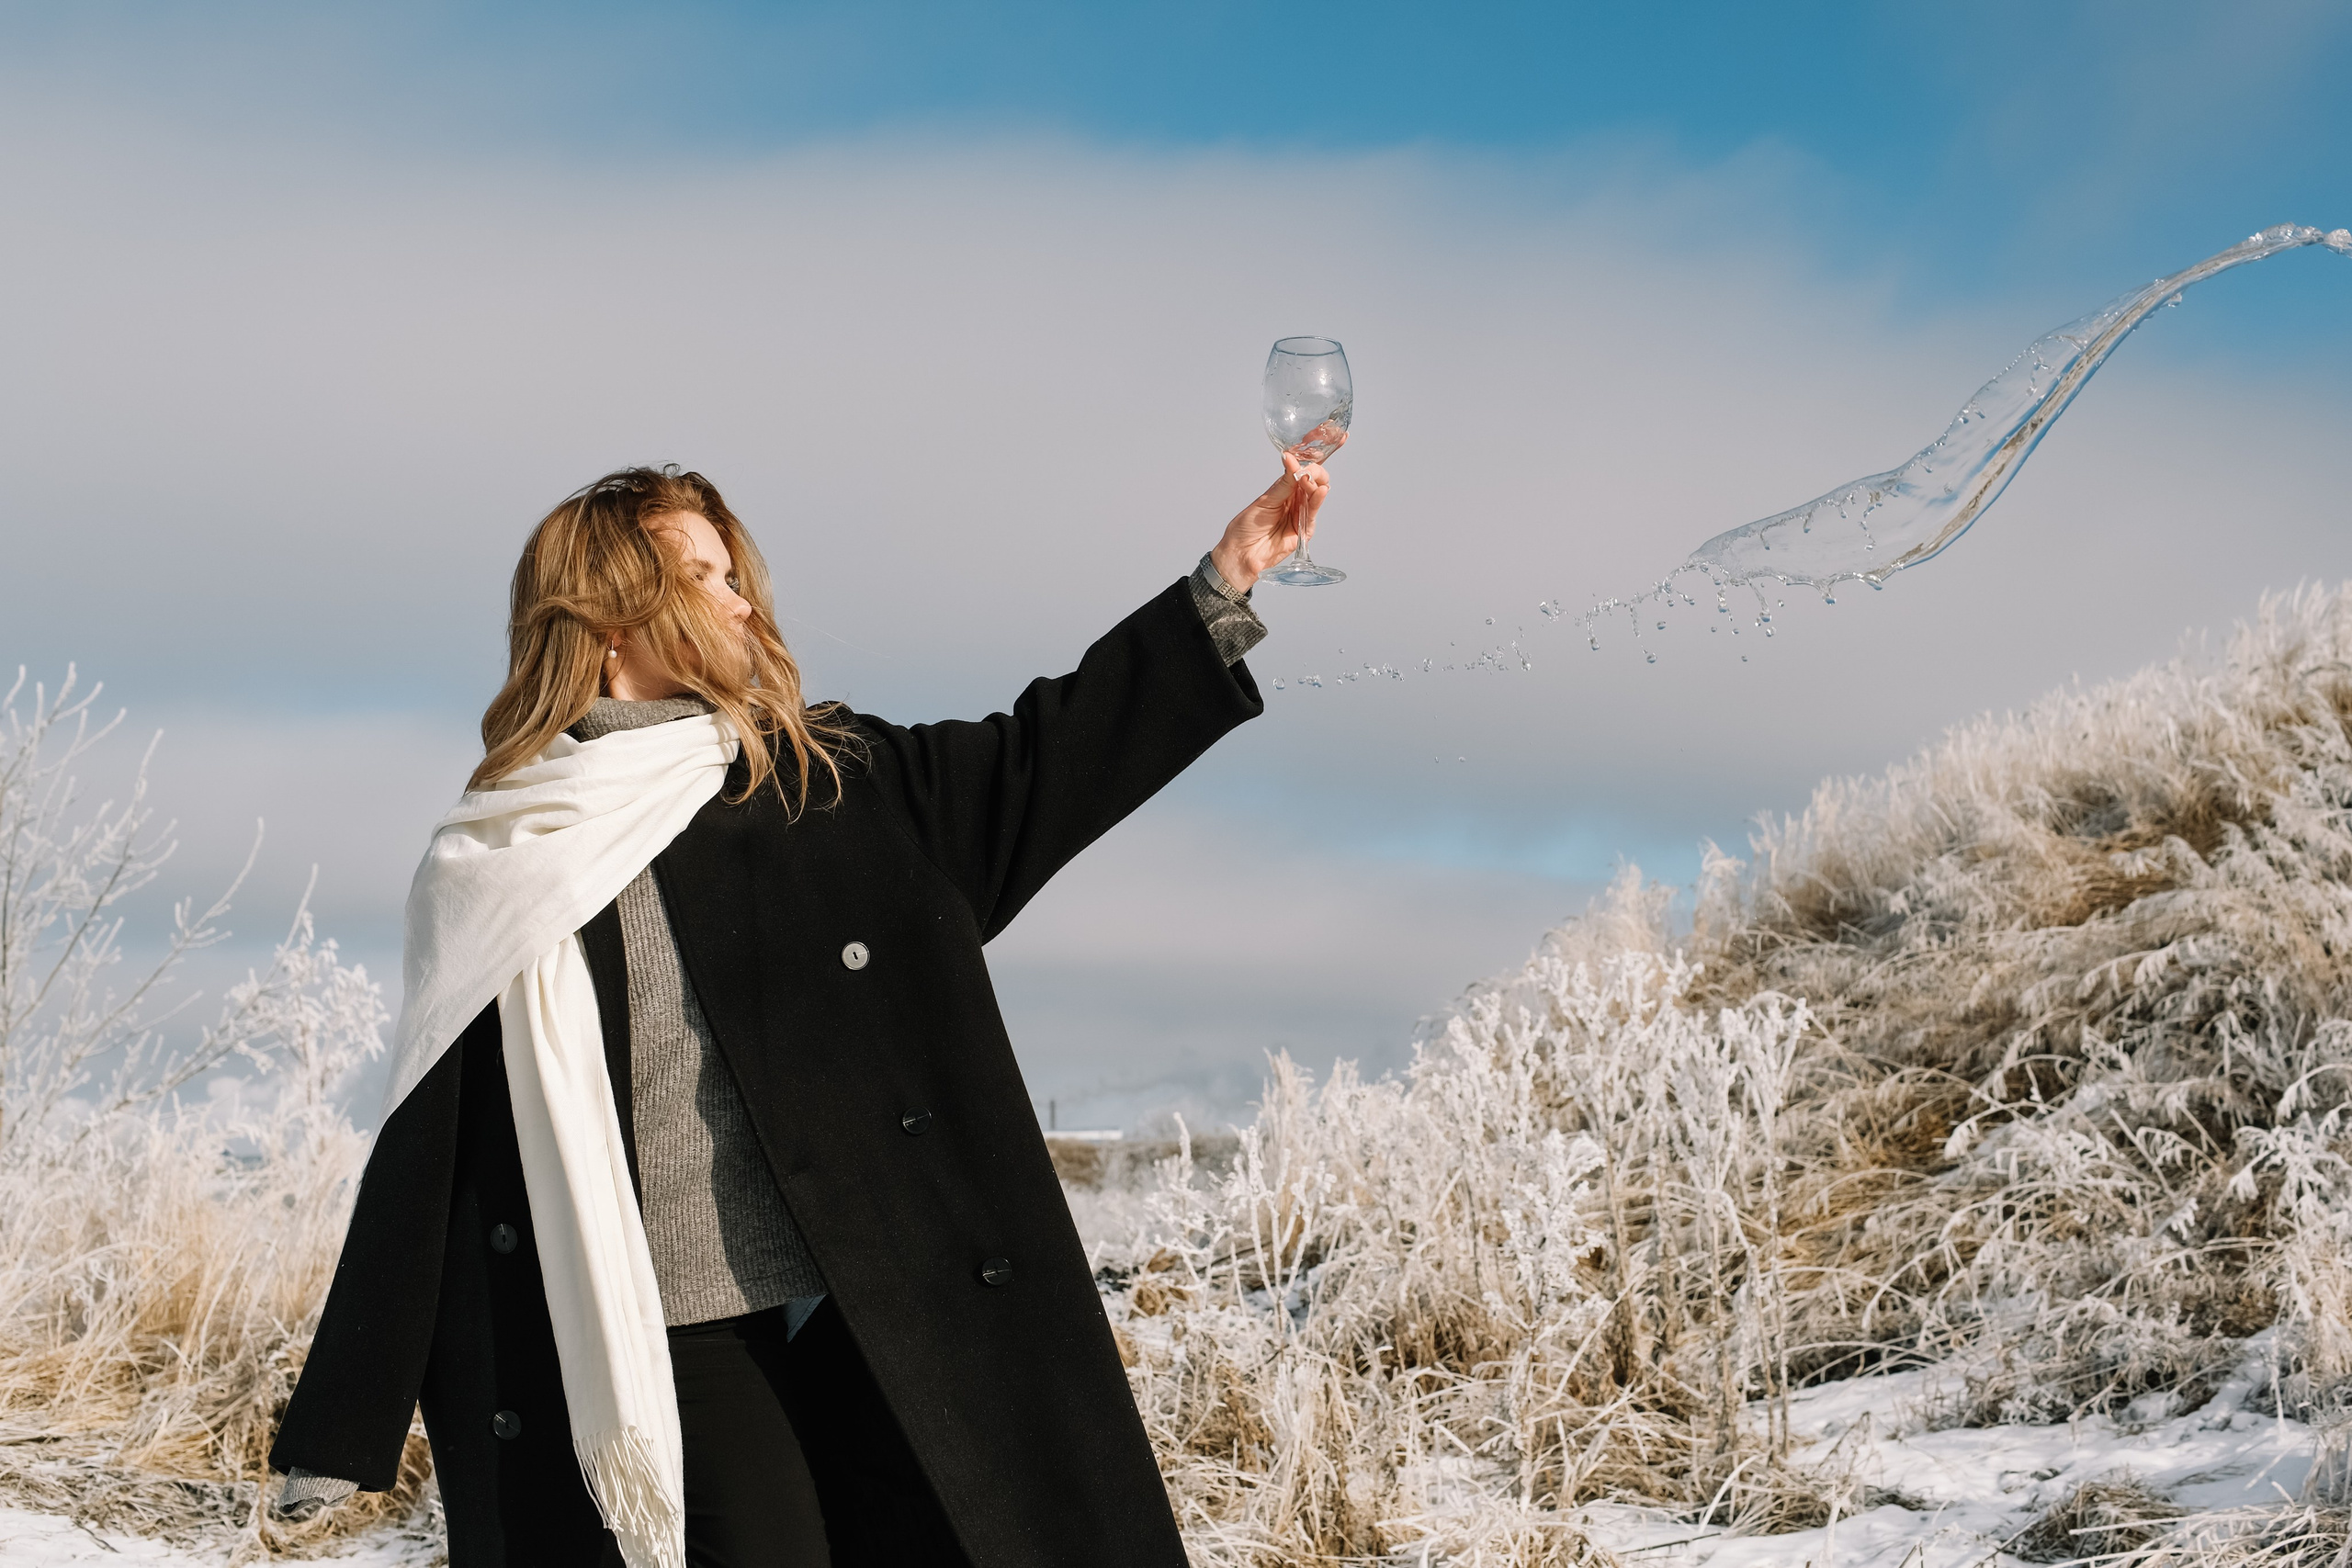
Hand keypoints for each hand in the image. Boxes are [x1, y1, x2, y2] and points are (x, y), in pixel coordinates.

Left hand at [1210, 436, 1343, 592]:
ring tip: (1307, 479)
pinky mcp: (1305, 529)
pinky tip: (1319, 490)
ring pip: (1317, 493)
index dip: (1319, 453)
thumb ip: (1283, 483)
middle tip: (1306, 470)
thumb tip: (1291, 459)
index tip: (1332, 437)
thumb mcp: (1265, 500)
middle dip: (1315, 470)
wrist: (1240, 553)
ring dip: (1314, 483)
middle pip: (1316, 478)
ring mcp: (1301, 513)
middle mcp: (1296, 498)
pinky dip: (1317, 499)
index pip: (1305, 467)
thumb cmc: (1246, 527)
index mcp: (1285, 487)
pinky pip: (1314, 512)